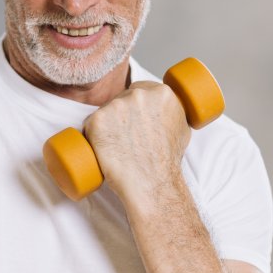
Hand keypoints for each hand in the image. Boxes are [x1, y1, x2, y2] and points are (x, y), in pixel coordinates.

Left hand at [82, 80, 190, 198]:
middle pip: (121, 98)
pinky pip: (90, 124)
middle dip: (121, 115)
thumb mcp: (182, 128)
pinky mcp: (97, 120)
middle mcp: (138, 95)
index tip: (134, 121)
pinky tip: (102, 148)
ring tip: (117, 146)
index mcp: (161, 93)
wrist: (152, 182)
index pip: (139, 91)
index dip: (134, 107)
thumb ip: (174, 112)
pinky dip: (93, 135)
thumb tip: (166, 110)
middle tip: (126, 137)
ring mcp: (116, 106)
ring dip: (107, 125)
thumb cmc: (167, 161)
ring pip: (105, 111)